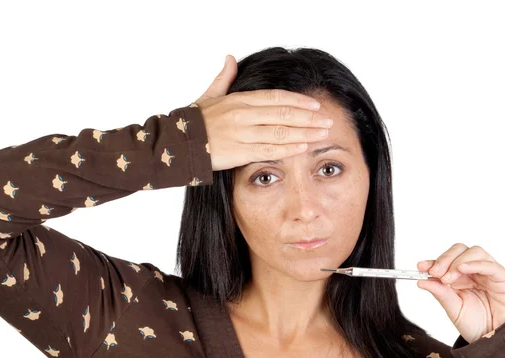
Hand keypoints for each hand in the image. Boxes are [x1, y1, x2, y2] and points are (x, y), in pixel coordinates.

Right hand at [188, 55, 333, 171]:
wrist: (177, 143)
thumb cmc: (194, 121)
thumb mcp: (208, 95)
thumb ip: (223, 78)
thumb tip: (230, 58)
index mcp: (239, 100)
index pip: (276, 98)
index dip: (298, 101)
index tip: (315, 105)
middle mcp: (243, 114)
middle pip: (284, 114)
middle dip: (309, 118)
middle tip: (327, 121)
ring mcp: (242, 133)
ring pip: (280, 132)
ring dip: (305, 133)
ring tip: (322, 134)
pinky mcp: (239, 152)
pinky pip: (269, 149)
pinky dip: (288, 148)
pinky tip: (303, 147)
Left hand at [416, 243, 504, 343]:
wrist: (495, 343)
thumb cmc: (477, 325)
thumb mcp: (453, 309)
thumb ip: (440, 293)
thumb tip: (421, 281)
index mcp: (462, 277)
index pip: (447, 260)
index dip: (434, 261)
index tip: (421, 267)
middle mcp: (476, 272)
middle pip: (460, 250)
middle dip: (445, 259)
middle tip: (435, 272)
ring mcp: (490, 273)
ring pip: (475, 252)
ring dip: (458, 262)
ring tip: (448, 278)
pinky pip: (491, 265)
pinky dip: (475, 264)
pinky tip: (463, 268)